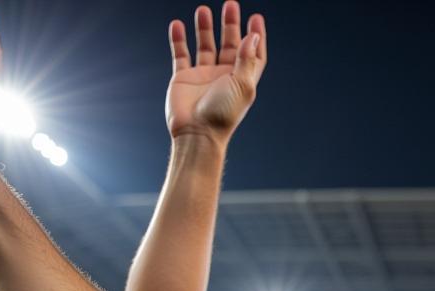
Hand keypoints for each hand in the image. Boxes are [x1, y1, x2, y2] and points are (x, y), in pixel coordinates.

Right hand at [166, 3, 266, 144]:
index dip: (256, 38)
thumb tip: (253, 36)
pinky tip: (178, 25)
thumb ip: (246, 60)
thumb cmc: (222, 115)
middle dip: (230, 25)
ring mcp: (203, 76)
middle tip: (230, 4)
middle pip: (229, 45)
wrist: (197, 133)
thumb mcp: (242, 86)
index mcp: (241, 80)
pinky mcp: (184, 78)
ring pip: (205, 46)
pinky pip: (181, 54)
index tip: (256, 17)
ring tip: (203, 9)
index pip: (252, 55)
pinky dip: (179, 40)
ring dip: (205, 28)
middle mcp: (223, 77)